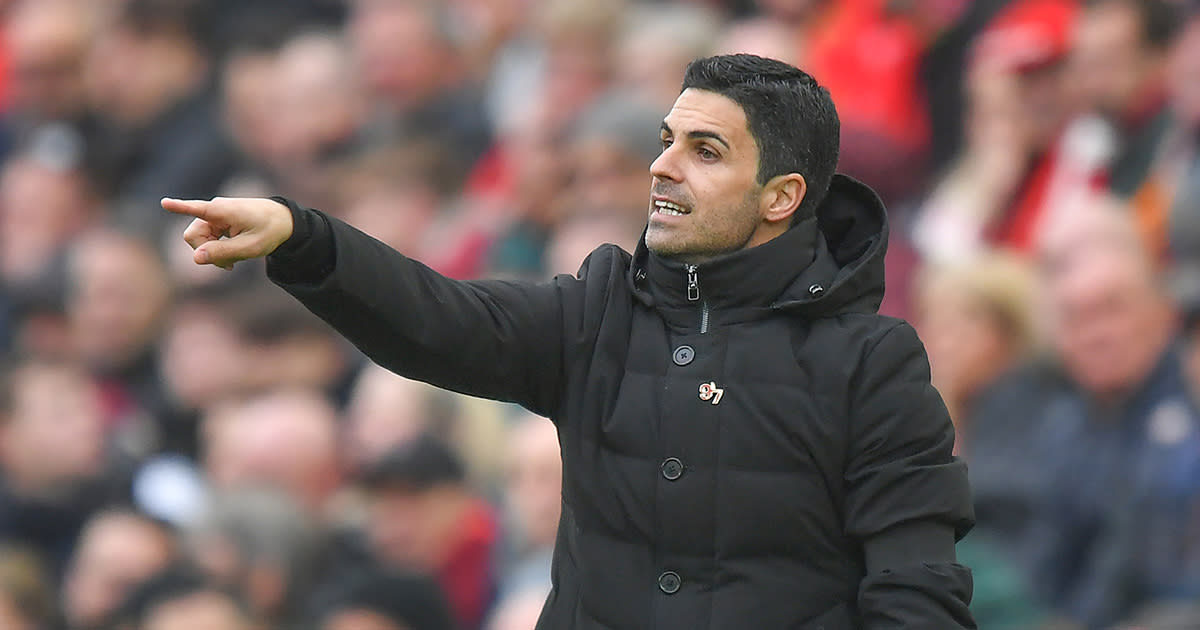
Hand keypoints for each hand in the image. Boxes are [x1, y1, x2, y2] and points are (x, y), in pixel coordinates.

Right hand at [162, 197, 293, 269]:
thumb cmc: (269, 231)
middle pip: (193, 237)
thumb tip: (195, 258)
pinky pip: (207, 240)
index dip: (179, 207)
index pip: (196, 208)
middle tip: (229, 266)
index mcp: (222, 211)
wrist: (282, 221)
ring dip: (214, 253)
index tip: (164, 202)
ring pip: (200, 241)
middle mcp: (214, 210)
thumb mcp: (250, 247)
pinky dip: (217, 250)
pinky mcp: (216, 221)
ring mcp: (214, 215)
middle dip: (207, 253)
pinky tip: (231, 258)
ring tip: (235, 261)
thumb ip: (224, 253)